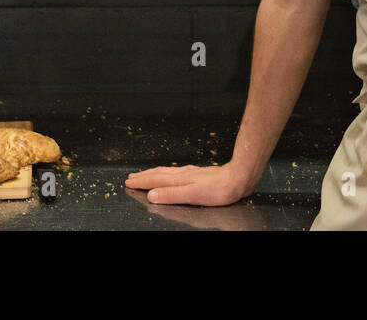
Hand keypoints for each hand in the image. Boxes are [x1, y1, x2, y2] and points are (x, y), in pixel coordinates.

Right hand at [124, 163, 254, 206]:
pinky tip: (170, 174)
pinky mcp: (198, 174)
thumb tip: (151, 195)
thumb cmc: (219, 189)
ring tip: (144, 174)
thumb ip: (172, 195)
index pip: (155, 180)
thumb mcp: (193, 195)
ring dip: (153, 173)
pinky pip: (175, 172)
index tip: (129, 183)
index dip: (141, 182)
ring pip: (166, 171)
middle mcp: (183, 173)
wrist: (238, 178)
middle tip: (130, 177)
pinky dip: (165, 173)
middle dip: (143, 176)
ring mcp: (190, 173)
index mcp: (179, 179)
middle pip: (158, 174)